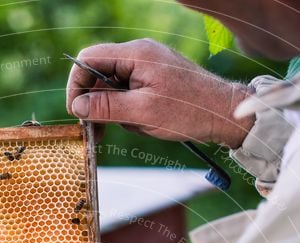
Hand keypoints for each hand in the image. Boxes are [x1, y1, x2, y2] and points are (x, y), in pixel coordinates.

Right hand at [66, 39, 254, 147]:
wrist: (222, 113)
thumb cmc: (189, 111)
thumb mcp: (143, 112)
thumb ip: (107, 106)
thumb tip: (78, 105)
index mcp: (136, 54)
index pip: (90, 58)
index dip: (77, 84)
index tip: (77, 112)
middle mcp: (139, 54)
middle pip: (99, 72)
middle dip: (95, 101)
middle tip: (95, 129)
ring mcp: (147, 66)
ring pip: (112, 86)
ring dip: (113, 110)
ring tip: (132, 127)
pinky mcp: (153, 79)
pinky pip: (128, 92)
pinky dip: (126, 110)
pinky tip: (139, 124)